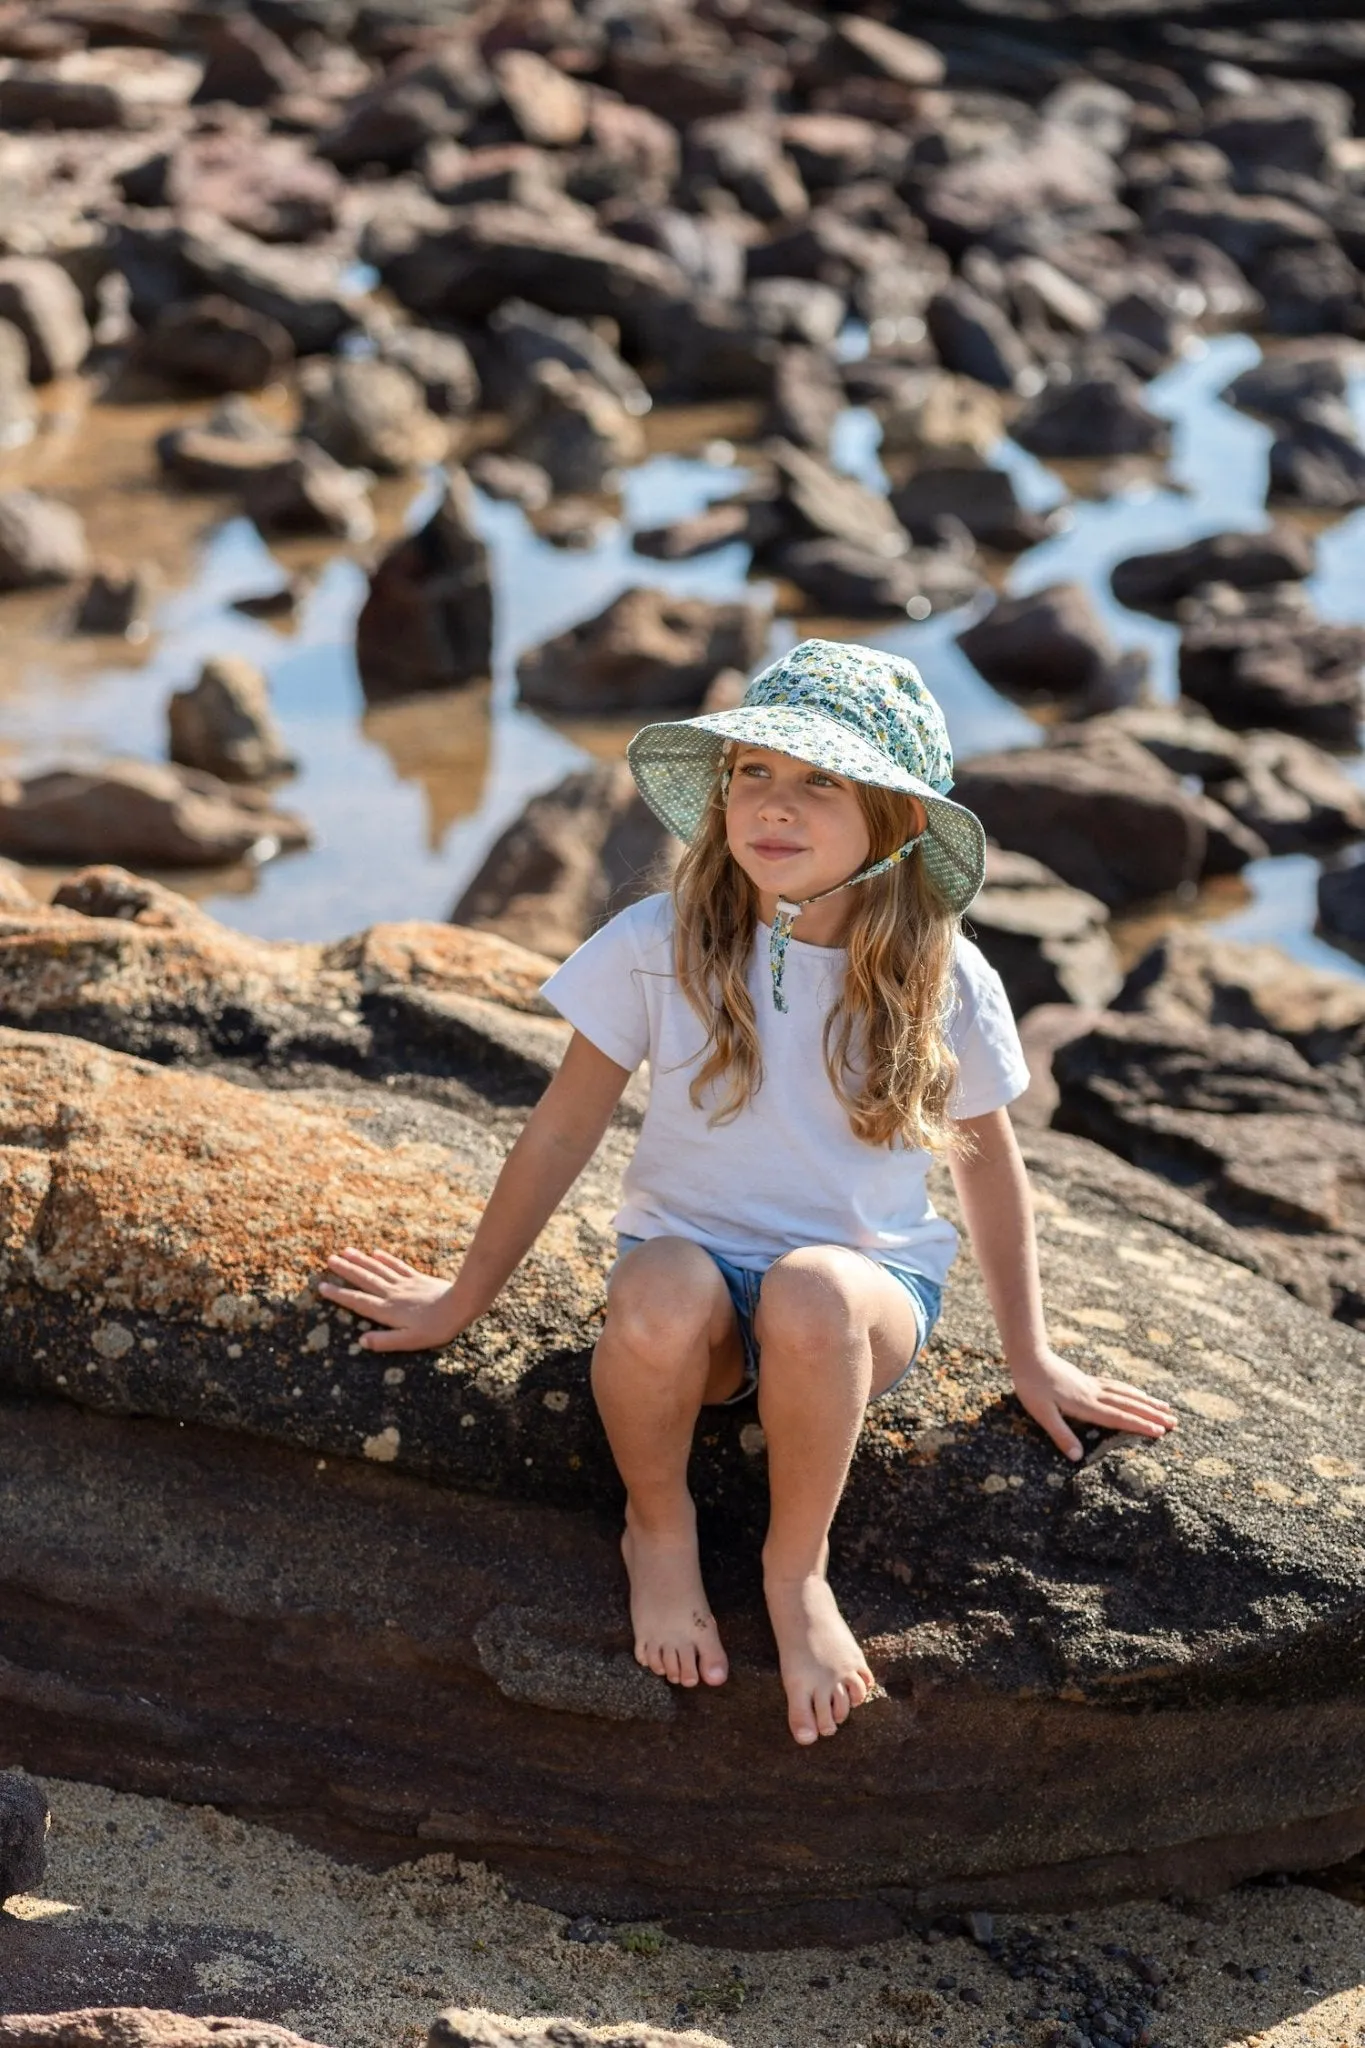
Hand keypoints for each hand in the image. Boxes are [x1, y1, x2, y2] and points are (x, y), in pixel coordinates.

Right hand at [319, 1247, 463, 1352]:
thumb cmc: (436, 1328)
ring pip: (377, 1269)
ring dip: (360, 1260)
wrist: (461, 1304)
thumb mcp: (410, 1341)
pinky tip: (375, 1252)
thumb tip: (361, 1341)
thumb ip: (385, 1342)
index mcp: (387, 1310)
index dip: (339, 1294)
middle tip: (329, 1259)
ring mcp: (404, 1283)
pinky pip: (397, 1266)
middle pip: (364, 1279)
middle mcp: (392, 1294)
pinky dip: (384, 1258)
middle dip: (345, 1270)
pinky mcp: (417, 1277)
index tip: (322, 1286)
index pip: (358, 1301)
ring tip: (345, 1251)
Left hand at [1009, 1346, 1178, 1461]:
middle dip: (1153, 1414)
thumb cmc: (1032, 1388)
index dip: (1140, 1425)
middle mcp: (1094, 1394)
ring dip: (1147, 1401)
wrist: (1029, 1357)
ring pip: (1126, 1394)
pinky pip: (1117, 1386)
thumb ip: (1061, 1435)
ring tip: (1166, 1407)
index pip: (1119, 1417)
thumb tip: (1078, 1458)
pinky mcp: (1088, 1380)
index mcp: (1086, 1405)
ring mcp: (1093, 1385)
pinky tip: (1137, 1393)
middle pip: (1129, 1405)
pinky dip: (1131, 1391)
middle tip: (1174, 1422)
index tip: (1160, 1432)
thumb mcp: (1042, 1414)